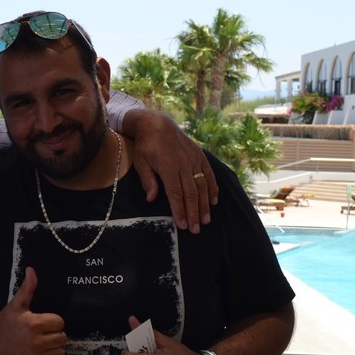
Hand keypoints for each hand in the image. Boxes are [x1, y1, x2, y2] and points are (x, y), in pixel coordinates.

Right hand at [0, 267, 66, 354]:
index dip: (52, 321)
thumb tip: (31, 270)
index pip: (59, 322)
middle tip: (41, 334)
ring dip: (53, 349)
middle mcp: (37, 343)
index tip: (42, 323)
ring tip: (40, 345)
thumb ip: (27, 289)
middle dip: (53, 335)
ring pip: (60, 352)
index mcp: (34, 324)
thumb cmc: (3, 326)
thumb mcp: (14, 306)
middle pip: (62, 337)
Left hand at [127, 110, 217, 232]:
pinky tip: (213, 201)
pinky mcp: (200, 156)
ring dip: (204, 205)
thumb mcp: (141, 162)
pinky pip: (209, 174)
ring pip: (202, 186)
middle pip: (191, 193)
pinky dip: (212, 188)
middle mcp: (184, 164)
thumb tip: (152, 199)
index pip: (176, 194)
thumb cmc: (146, 146)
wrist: (157, 124)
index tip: (182, 225)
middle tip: (195, 229)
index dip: (180, 210)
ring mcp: (194, 159)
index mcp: (168, 167)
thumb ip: (148, 181)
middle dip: (194, 213)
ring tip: (205, 220)